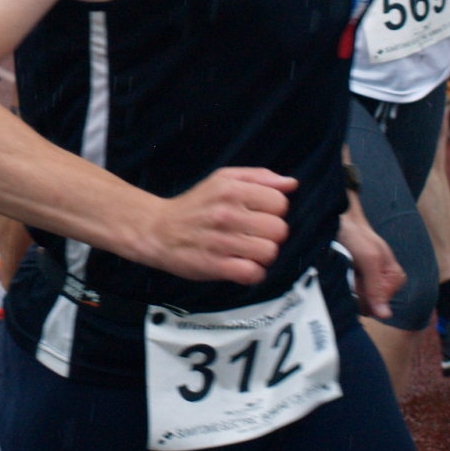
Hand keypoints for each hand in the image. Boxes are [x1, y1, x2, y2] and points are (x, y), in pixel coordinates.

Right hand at [143, 167, 295, 284]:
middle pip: (279, 229)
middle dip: (271, 234)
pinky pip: (253, 273)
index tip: (259, 213)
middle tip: (254, 234)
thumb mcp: (222, 179)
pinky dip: (253, 273)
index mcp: (231, 190)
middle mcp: (227, 214)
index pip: (280, 202)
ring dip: (262, 255)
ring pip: (270, 252)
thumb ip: (259, 177)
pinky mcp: (215, 265)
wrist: (157, 230)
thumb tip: (291, 184)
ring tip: (248, 250)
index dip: (273, 209)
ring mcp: (221, 241)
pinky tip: (243, 265)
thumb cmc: (194, 205)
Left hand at [338, 207, 404, 319]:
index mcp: (395, 279)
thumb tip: (385, 315)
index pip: (379, 306)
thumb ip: (376, 286)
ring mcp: (368, 283)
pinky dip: (341, 285)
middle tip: (349, 271)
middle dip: (355, 292)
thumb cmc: (356, 234)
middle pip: (368, 305)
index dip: (365, 295)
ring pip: (357, 301)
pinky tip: (340, 272)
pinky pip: (348, 294)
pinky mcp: (355, 281)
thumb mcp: (369, 258)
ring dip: (347, 288)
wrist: (338, 219)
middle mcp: (383, 284)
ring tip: (344, 268)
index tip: (358, 277)